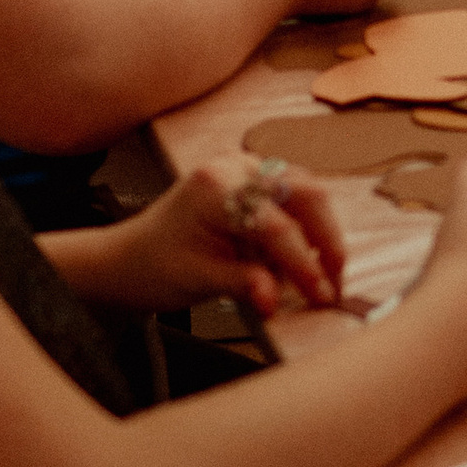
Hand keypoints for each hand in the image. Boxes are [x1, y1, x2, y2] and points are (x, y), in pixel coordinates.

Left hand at [102, 154, 347, 318]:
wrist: (130, 259)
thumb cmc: (155, 266)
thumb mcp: (196, 280)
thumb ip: (242, 285)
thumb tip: (277, 300)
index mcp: (214, 186)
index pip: (275, 222)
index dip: (303, 261)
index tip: (321, 293)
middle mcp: (235, 167)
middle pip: (306, 192)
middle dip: (328, 239)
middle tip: (336, 282)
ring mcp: (248, 169)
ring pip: (308, 193)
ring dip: (322, 234)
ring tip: (321, 277)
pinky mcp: (256, 181)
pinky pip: (297, 199)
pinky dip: (307, 231)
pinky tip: (301, 262)